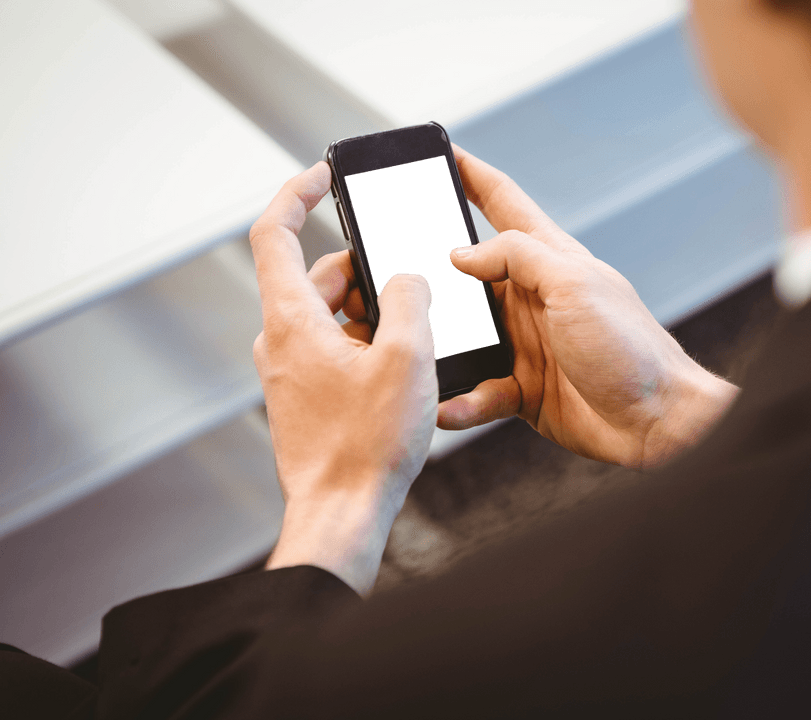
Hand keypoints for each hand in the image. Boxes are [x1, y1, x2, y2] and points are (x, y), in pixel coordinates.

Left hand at [251, 162, 437, 594]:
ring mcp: (289, 370)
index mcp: (292, 319)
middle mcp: (280, 340)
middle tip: (408, 284)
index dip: (297, 193)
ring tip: (415, 338)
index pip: (274, 233)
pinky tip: (401, 367)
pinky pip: (331, 347)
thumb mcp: (406, 358)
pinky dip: (364, 341)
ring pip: (329, 314)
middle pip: (317, 277)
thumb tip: (405, 282)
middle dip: (364, 270)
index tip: (323, 175)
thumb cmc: (367, 445)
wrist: (342, 513)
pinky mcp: (303, 395)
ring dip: (370, 311)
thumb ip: (408, 300)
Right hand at [438, 148, 735, 467]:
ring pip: (463, 335)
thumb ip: (518, 257)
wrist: (657, 423)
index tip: (437, 150)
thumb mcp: (574, 285)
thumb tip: (461, 253)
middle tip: (385, 265)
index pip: (501, 201)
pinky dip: (460, 400)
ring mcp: (525, 343)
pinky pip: (477, 391)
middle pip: (467, 272)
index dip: (469, 172)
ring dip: (437, 343)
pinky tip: (447, 407)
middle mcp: (532, 297)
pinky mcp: (522, 388)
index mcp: (549, 259)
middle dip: (427, 268)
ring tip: (408, 348)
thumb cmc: (630, 348)